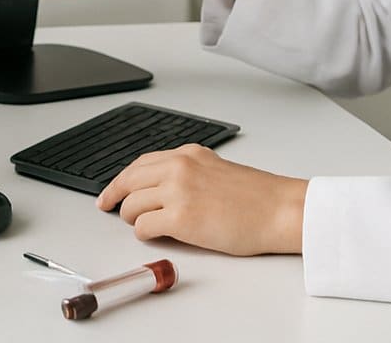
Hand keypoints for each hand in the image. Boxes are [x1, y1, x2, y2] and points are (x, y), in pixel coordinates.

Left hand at [96, 144, 306, 254]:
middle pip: (128, 181)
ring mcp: (178, 191)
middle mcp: (178, 167)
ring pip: (131, 205)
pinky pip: (142, 227)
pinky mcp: (180, 218)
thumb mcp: (216, 169)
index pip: (140, 164)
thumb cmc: (257, 197)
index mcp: (187, 154)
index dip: (120, 180)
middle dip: (117, 198)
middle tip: (110, 209)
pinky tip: (157, 235)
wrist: (279, 209)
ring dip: (134, 219)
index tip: (110, 192)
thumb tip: (160, 190)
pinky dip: (144, 234)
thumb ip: (187, 173)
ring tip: (148, 226)